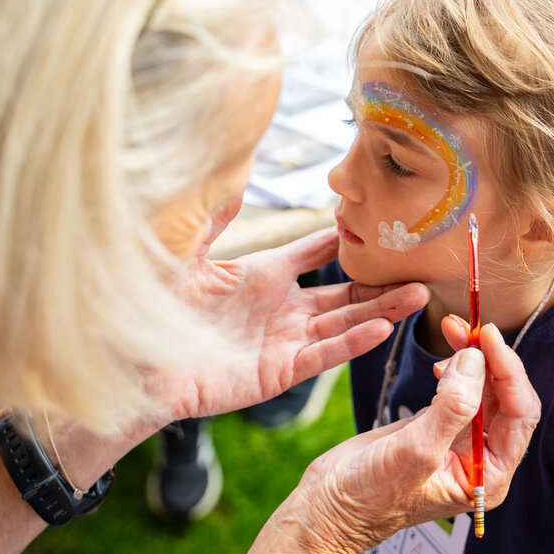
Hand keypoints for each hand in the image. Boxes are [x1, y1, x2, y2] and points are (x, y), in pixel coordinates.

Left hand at [153, 206, 428, 419]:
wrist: (133, 362)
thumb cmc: (152, 306)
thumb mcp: (186, 254)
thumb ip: (214, 220)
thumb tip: (235, 181)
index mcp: (263, 275)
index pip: (316, 253)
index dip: (344, 240)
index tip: (379, 223)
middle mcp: (281, 308)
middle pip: (344, 292)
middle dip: (382, 282)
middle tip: (419, 268)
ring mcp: (283, 341)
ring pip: (344, 322)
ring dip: (381, 310)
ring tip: (417, 295)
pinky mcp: (278, 372)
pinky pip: (323, 354)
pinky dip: (352, 341)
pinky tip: (382, 327)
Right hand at [299, 322, 539, 553]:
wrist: (331, 506)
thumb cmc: (372, 496)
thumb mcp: (416, 451)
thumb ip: (452, 406)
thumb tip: (476, 359)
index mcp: (489, 475)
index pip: (519, 414)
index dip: (508, 371)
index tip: (487, 336)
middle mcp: (482, 458)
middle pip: (505, 396)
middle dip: (490, 358)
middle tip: (466, 327)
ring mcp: (459, 441)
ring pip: (484, 388)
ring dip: (472, 357)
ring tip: (451, 331)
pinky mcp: (436, 425)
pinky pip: (459, 389)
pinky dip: (455, 368)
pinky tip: (441, 362)